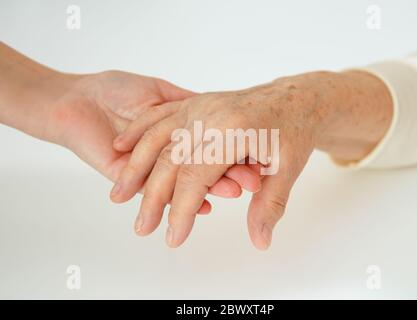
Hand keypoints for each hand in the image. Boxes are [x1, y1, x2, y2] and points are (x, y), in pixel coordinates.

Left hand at [0, 42, 259, 214]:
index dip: (233, 152)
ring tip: (236, 192)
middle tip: (255, 182)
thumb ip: (185, 102)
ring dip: (214, 188)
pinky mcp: (135, 180)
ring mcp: (153, 170)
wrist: (77, 100)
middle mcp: (169, 153)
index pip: (212, 145)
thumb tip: (214, 109)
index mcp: (177, 132)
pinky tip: (207, 208)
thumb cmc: (115, 90)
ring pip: (188, 180)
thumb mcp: (159, 92)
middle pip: (204, 166)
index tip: (258, 158)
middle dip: (230, 174)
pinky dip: (185, 203)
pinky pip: (164, 195)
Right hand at [112, 71, 392, 248]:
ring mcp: (199, 106)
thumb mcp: (289, 170)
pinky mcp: (194, 102)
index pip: (197, 177)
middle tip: (141, 227)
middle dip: (153, 197)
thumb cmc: (292, 132)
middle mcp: (209, 115)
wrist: (294, 98)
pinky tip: (121, 147)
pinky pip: (158, 116)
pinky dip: (137, 132)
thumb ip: (270, 206)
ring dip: (136, 167)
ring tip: (119, 195)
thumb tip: (259, 242)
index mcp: (233, 131)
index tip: (173, 237)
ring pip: (157, 137)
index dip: (182, 210)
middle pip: (170, 160)